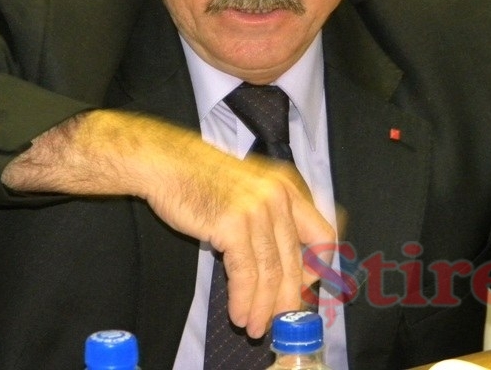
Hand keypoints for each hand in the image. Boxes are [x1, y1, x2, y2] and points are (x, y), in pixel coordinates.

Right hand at [3, 110, 335, 337]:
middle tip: (280, 321)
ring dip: (264, 308)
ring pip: (272, 273)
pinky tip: (239, 314)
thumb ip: (271, 215)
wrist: (167, 163)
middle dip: (288, 300)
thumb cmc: (201, 177)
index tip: (303, 289)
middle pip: (296, 262)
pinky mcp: (234, 224)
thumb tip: (283, 260)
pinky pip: (247, 274)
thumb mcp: (249, 188)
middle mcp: (279, 198)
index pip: (323, 235)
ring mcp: (258, 210)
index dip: (317, 268)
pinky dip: (244, 300)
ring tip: (256, 327)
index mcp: (288, 188)